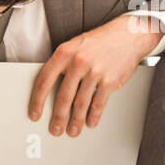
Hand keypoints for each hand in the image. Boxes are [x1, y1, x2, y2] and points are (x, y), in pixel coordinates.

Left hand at [28, 14, 161, 136]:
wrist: (129, 34)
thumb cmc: (100, 41)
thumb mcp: (75, 46)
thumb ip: (62, 64)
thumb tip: (50, 89)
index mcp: (64, 52)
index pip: (44, 81)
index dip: (37, 101)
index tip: (35, 114)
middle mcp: (78, 62)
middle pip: (63, 96)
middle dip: (58, 117)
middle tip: (55, 129)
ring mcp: (95, 72)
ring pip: (81, 103)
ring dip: (76, 121)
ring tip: (72, 130)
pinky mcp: (110, 80)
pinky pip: (98, 103)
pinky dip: (93, 115)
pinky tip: (90, 122)